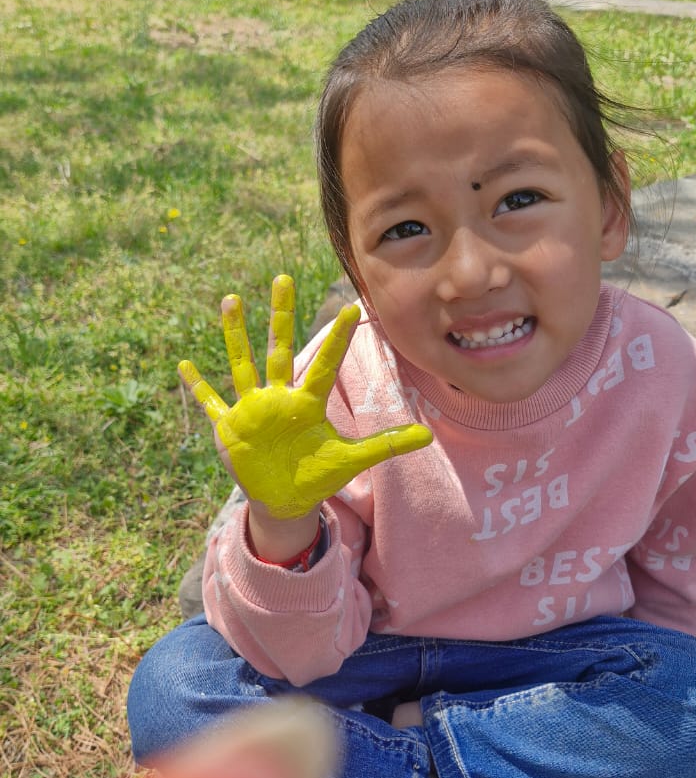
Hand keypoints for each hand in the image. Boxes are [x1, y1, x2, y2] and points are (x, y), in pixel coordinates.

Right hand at [179, 275, 432, 519]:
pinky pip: (211, 403)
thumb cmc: (316, 475)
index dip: (338, 338)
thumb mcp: (352, 460)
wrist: (286, 499)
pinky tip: (183, 365)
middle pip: (279, 349)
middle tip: (282, 278)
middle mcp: (279, 396)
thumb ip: (386, 445)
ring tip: (231, 299)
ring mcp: (252, 408)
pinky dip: (198, 387)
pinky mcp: (230, 427)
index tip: (351, 306)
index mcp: (307, 402)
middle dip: (280, 316)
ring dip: (235, 334)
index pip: (325, 364)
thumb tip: (429, 435)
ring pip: (242, 364)